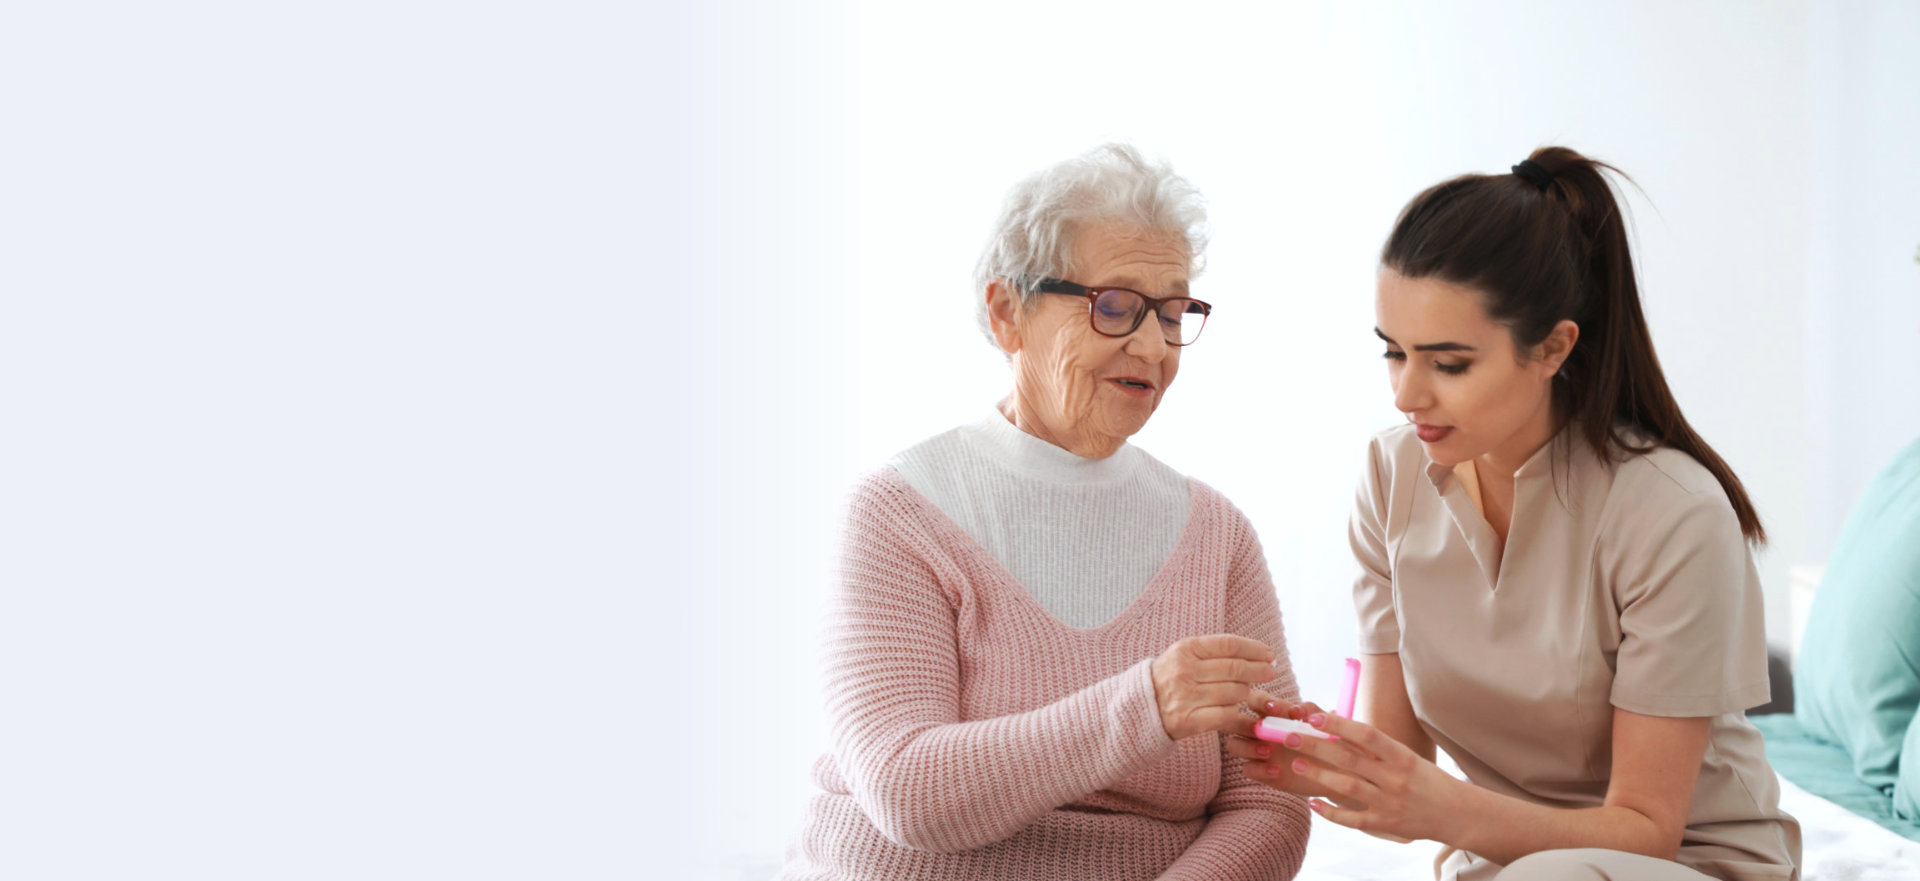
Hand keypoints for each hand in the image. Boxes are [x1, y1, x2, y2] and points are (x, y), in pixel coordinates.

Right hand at [1149, 634, 1275, 740]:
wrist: (1138, 709)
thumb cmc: (1167, 680)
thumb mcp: (1183, 657)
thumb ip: (1212, 652)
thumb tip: (1254, 653)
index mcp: (1185, 649)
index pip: (1229, 645)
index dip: (1254, 649)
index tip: (1269, 654)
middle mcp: (1185, 670)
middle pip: (1235, 668)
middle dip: (1259, 670)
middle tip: (1271, 672)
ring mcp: (1186, 696)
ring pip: (1234, 692)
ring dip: (1247, 693)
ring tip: (1248, 692)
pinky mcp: (1189, 721)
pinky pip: (1226, 715)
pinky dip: (1239, 714)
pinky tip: (1241, 711)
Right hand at [1225, 697, 1355, 798]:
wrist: (1339, 774)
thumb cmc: (1332, 743)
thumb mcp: (1329, 727)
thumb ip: (1319, 716)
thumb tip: (1312, 709)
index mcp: (1274, 713)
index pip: (1256, 700)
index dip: (1263, 702)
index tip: (1280, 710)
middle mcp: (1261, 729)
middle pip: (1236, 720)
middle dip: (1244, 723)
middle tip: (1264, 730)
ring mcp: (1258, 750)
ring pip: (1234, 744)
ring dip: (1248, 746)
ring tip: (1270, 751)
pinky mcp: (1261, 771)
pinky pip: (1247, 769)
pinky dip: (1258, 769)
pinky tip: (1277, 770)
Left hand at [1283, 711, 1466, 842]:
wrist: (1458, 813)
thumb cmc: (1427, 779)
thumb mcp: (1408, 757)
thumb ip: (1377, 747)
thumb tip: (1338, 726)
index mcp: (1402, 756)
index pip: (1367, 734)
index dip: (1339, 725)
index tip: (1314, 716)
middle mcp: (1395, 778)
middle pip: (1349, 759)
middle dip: (1316, 747)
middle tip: (1290, 737)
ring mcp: (1389, 803)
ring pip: (1347, 787)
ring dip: (1319, 775)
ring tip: (1297, 765)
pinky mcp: (1385, 824)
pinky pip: (1352, 819)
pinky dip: (1330, 812)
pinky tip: (1312, 803)